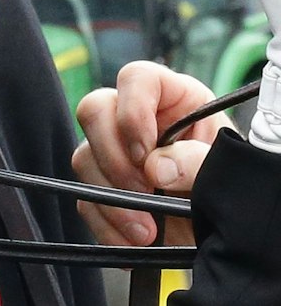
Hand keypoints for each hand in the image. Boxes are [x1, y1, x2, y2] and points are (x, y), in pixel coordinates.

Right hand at [70, 61, 224, 246]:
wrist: (226, 231)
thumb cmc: (233, 188)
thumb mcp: (226, 169)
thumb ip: (197, 162)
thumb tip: (155, 168)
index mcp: (173, 100)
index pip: (136, 78)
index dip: (131, 110)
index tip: (144, 151)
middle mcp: (137, 120)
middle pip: (94, 112)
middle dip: (113, 158)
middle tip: (142, 190)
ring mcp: (115, 153)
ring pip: (84, 157)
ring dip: (110, 197)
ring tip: (146, 229)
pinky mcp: (104, 187)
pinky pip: (85, 199)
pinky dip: (106, 224)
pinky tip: (134, 238)